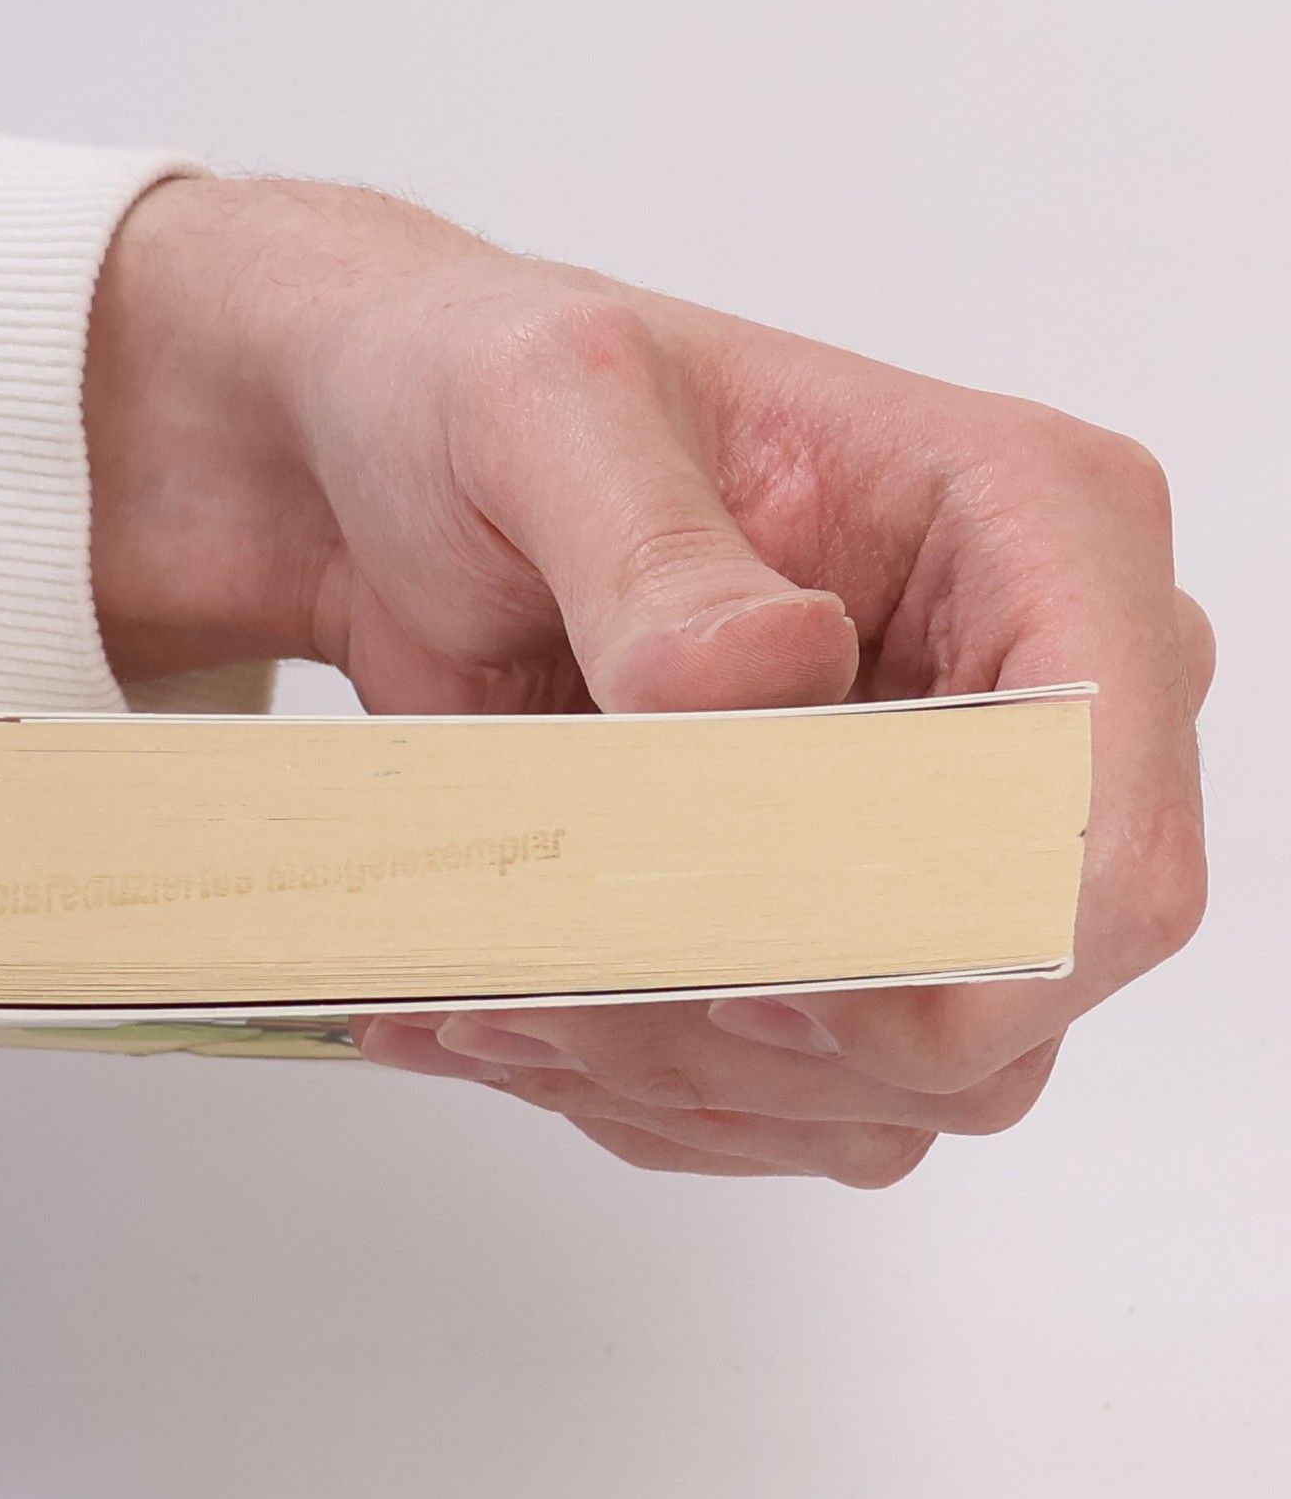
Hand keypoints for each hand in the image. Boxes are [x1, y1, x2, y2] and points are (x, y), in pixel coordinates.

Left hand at [84, 178, 1212, 1185]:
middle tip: (564, 982)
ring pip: (888, 1085)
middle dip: (775, 1034)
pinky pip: (787, 1099)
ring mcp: (926, 835)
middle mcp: (1014, 702)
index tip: (749, 969)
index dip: (958, 956)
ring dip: (682, 1077)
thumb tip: (772, 672)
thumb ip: (655, 546)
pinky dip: (641, 1089)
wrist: (390, 481)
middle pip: (1007, 1000)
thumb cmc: (482, 399)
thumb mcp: (544, 408)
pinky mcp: (823, 921)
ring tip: (495, 996)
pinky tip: (505, 1010)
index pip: (1109, 829)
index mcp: (1030, 536)